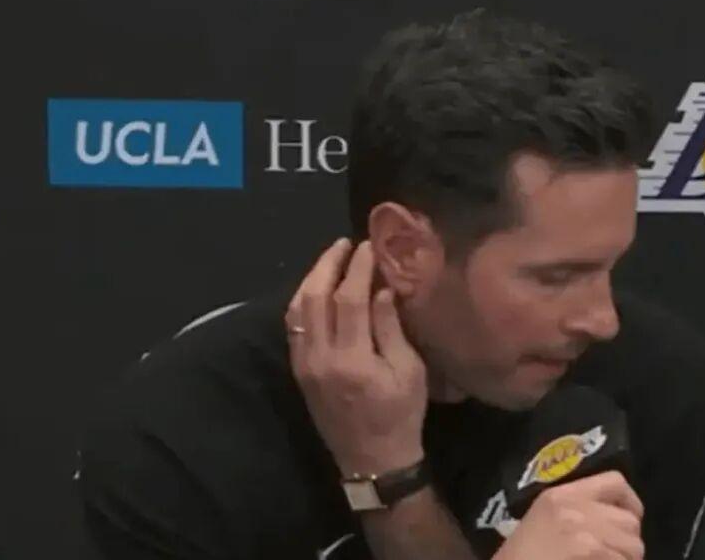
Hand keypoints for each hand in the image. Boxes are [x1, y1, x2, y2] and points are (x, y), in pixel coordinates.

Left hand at [284, 238, 427, 475]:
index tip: (369, 246)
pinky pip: (294, 326)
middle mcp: (320, 358)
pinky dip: (304, 301)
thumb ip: (390, 328)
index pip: (349, 299)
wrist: (373, 460)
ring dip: (312, 279)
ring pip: (298, 309)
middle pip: (314, 297)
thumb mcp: (409, 372)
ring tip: (331, 259)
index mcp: (352, 359)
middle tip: (345, 244)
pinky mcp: (299, 371)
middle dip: (329, 264)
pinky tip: (318, 289)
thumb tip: (380, 288)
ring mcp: (305, 365)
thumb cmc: (401, 415)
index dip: (358, 268)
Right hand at [493, 471, 645, 559]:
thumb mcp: (542, 523)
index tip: (627, 520)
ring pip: (634, 548)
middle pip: (630, 522)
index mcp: (560, 495)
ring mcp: (585, 534)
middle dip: (628, 544)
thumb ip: (577, 514)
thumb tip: (615, 524)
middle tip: (613, 557)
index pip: (615, 482)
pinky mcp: (591, 554)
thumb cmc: (521, 559)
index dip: (630, 503)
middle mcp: (575, 508)